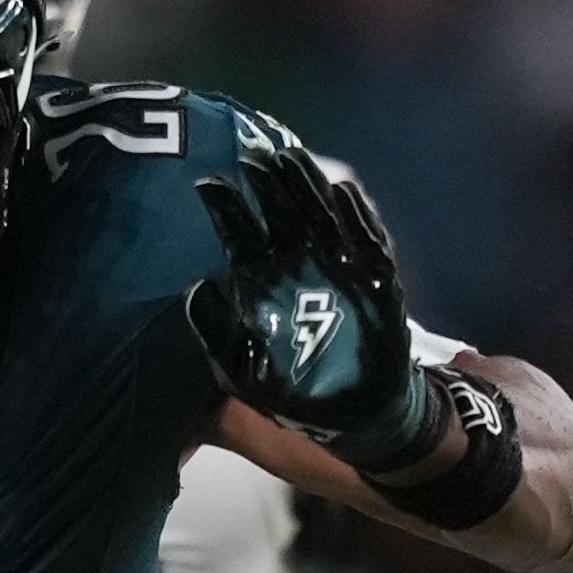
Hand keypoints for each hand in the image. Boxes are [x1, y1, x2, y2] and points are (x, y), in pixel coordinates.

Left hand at [184, 126, 438, 476]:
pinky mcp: (377, 281)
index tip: (207, 183)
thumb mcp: (242, 369)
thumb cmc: (295, 392)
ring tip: (292, 158)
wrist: (353, 417)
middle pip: (282, 212)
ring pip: (322, 216)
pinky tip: (343, 195)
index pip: (240, 234)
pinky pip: (368, 243)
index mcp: (262, 282)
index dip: (226, 207)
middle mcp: (299, 267)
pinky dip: (358, 220)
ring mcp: (340, 269)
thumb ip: (216, 331)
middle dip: (269, 183)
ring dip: (308, 187)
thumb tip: (195, 286)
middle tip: (254, 155)